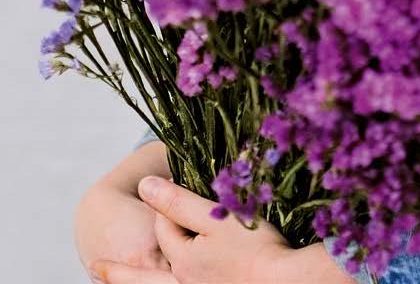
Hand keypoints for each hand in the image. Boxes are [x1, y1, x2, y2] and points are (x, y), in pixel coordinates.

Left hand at [91, 175, 292, 283]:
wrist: (286, 281)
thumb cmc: (256, 247)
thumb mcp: (217, 217)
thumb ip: (180, 202)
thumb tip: (145, 187)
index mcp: (184, 260)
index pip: (166, 227)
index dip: (168, 203)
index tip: (174, 181)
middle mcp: (185, 283)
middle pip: (149, 272)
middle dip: (120, 273)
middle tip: (96, 268)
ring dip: (136, 282)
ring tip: (110, 281)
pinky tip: (166, 280)